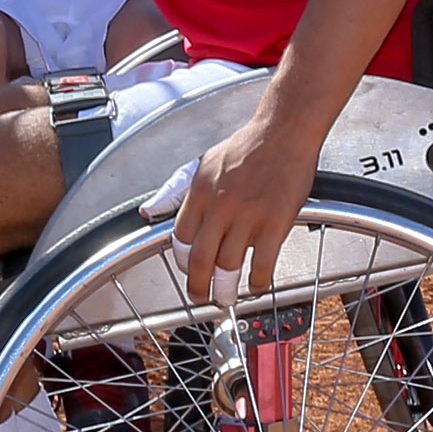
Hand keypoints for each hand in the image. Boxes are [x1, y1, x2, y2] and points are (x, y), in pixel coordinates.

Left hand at [165, 112, 322, 305]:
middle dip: (197, 285)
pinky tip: (256, 287)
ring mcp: (248, 216)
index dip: (181, 261)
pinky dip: (258, 281)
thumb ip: (175, 191)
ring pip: (229, 265)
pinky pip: (263, 262)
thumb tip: (150, 211)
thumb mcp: (201, 164)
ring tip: (226, 298)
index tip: (187, 271)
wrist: (283, 132)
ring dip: (226, 289)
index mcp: (199, 193)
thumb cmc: (245, 147)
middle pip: (200, 258)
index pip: (180, 238)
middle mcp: (220, 206)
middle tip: (200, 298)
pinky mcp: (276, 222)